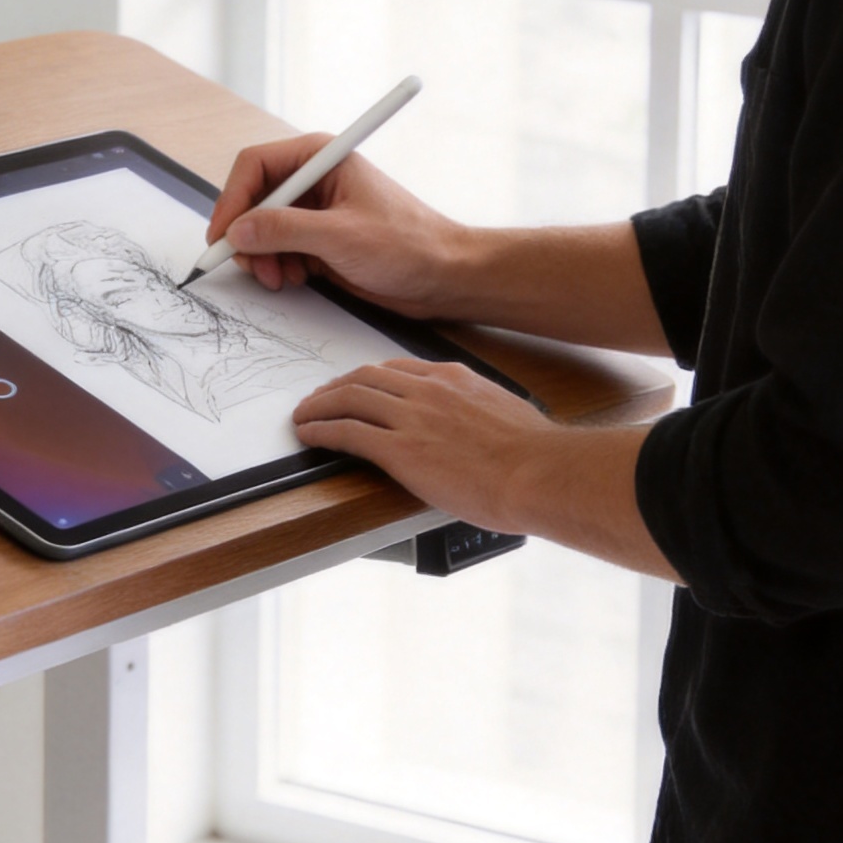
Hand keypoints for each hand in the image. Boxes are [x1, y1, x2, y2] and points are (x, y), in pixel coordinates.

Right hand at [206, 135, 469, 312]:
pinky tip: (296, 279)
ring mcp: (314, 210)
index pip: (255, 165)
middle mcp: (313, 180)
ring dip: (262, 256)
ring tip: (281, 279)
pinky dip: (277, 266)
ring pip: (260, 228)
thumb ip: (285, 231)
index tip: (223, 236)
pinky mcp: (317, 238)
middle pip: (252, 199)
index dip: (232, 200)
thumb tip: (238, 231)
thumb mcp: (341, 237)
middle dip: (247, 235)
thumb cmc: (408, 245)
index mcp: (321, 158)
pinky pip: (277, 248)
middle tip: (253, 267)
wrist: (442, 276)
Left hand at [292, 358, 554, 531]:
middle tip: (318, 398)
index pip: (396, 368)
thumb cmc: (533, 456)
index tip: (354, 385)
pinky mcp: (400, 450)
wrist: (538, 473)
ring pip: (348, 399)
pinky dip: (321, 430)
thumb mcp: (504, 413)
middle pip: (364, 377)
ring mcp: (412, 417)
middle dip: (334, 387)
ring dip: (318, 406)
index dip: (366, 377)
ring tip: (303, 416)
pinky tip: (308, 435)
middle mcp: (428, 390)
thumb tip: (474, 425)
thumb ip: (477, 410)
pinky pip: (347, 432)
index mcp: (454, 379)